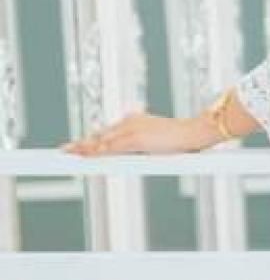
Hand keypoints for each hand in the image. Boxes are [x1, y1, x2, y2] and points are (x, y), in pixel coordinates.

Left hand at [61, 110, 217, 156]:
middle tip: (64, 150)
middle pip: (100, 135)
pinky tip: (84, 157)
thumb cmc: (184, 139)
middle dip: (82, 143)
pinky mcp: (134, 139)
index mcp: (135, 121)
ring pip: (101, 141)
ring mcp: (131, 130)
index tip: (79, 145)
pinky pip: (110, 148)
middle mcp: (130, 122)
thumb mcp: (161, 143)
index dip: (92, 140)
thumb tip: (142, 156)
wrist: (195, 132)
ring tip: (66, 154)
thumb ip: (147, 147)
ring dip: (83, 148)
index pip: (108, 132)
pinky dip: (95, 152)